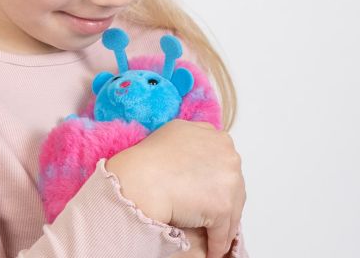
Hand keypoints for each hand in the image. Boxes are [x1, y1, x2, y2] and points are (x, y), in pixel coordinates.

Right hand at [105, 119, 245, 257]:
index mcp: (219, 139)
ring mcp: (229, 182)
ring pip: (232, 211)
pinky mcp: (224, 207)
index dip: (216, 179)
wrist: (143, 178)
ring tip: (212, 236)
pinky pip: (223, 233)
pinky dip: (217, 243)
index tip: (209, 189)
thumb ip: (198, 138)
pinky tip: (211, 250)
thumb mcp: (178, 131)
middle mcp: (229, 157)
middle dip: (222, 200)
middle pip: (233, 187)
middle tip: (209, 212)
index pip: (225, 164)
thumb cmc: (152, 157)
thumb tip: (201, 151)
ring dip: (222, 225)